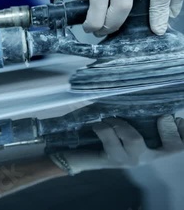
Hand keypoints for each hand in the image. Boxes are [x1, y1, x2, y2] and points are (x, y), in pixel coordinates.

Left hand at [51, 116, 183, 174]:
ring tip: (109, 118)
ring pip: (135, 140)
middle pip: (168, 148)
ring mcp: (127, 161)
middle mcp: (143, 158)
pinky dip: (103, 127)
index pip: (177, 147)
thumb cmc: (104, 134)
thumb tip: (144, 90)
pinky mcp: (110, 159)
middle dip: (166, 129)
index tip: (178, 117)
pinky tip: (97, 124)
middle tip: (161, 116)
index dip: (182, 134)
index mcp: (151, 150)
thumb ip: (136, 115)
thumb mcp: (124, 124)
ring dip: (121, 123)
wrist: (78, 155)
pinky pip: (110, 138)